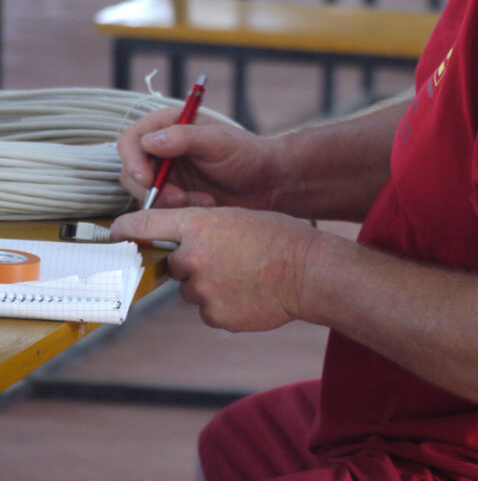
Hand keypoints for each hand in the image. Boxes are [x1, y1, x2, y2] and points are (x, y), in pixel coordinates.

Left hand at [110, 206, 319, 331]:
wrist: (307, 271)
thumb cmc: (278, 236)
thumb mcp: (236, 217)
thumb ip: (202, 228)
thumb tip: (180, 244)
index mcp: (199, 224)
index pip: (144, 224)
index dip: (124, 230)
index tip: (113, 235)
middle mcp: (193, 257)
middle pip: (172, 264)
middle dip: (190, 264)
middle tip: (224, 258)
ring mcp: (202, 290)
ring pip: (191, 290)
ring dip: (208, 285)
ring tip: (243, 276)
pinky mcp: (214, 317)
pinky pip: (208, 311)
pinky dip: (222, 304)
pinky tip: (248, 293)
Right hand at [116, 107, 283, 210]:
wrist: (269, 184)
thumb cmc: (248, 154)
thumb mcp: (218, 141)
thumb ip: (184, 138)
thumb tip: (149, 141)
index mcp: (169, 126)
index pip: (131, 140)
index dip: (133, 159)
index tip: (147, 178)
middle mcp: (163, 151)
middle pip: (131, 171)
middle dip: (152, 188)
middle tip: (180, 198)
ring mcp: (167, 177)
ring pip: (145, 195)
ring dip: (168, 203)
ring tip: (202, 202)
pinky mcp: (175, 200)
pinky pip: (161, 211)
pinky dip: (179, 213)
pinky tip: (206, 206)